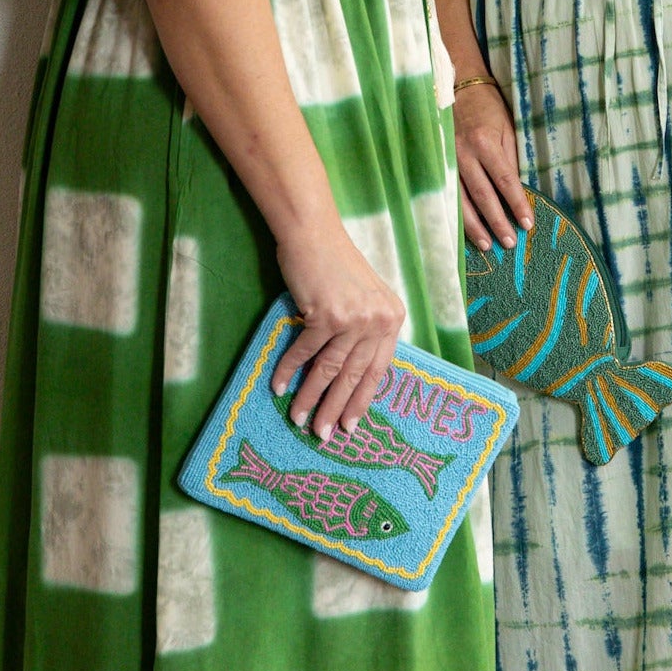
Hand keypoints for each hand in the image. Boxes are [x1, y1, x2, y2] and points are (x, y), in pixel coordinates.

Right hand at [270, 217, 404, 441]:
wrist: (314, 234)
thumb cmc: (336, 265)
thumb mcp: (365, 298)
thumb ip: (366, 331)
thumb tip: (352, 376)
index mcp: (392, 318)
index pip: (379, 370)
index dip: (362, 400)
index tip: (350, 425)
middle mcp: (378, 320)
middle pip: (354, 376)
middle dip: (337, 409)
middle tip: (323, 436)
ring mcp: (353, 318)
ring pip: (329, 370)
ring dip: (310, 398)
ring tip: (299, 420)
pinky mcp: (325, 314)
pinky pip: (305, 352)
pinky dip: (289, 371)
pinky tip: (279, 387)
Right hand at [453, 80, 532, 251]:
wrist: (456, 88)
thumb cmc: (487, 109)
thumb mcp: (506, 129)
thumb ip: (509, 159)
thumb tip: (516, 191)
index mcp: (484, 142)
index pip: (504, 179)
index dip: (516, 203)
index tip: (527, 223)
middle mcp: (463, 153)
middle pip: (482, 195)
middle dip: (497, 220)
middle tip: (510, 242)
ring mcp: (446, 160)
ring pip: (460, 199)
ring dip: (475, 225)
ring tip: (488, 245)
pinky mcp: (436, 164)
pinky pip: (447, 194)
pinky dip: (456, 214)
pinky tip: (462, 230)